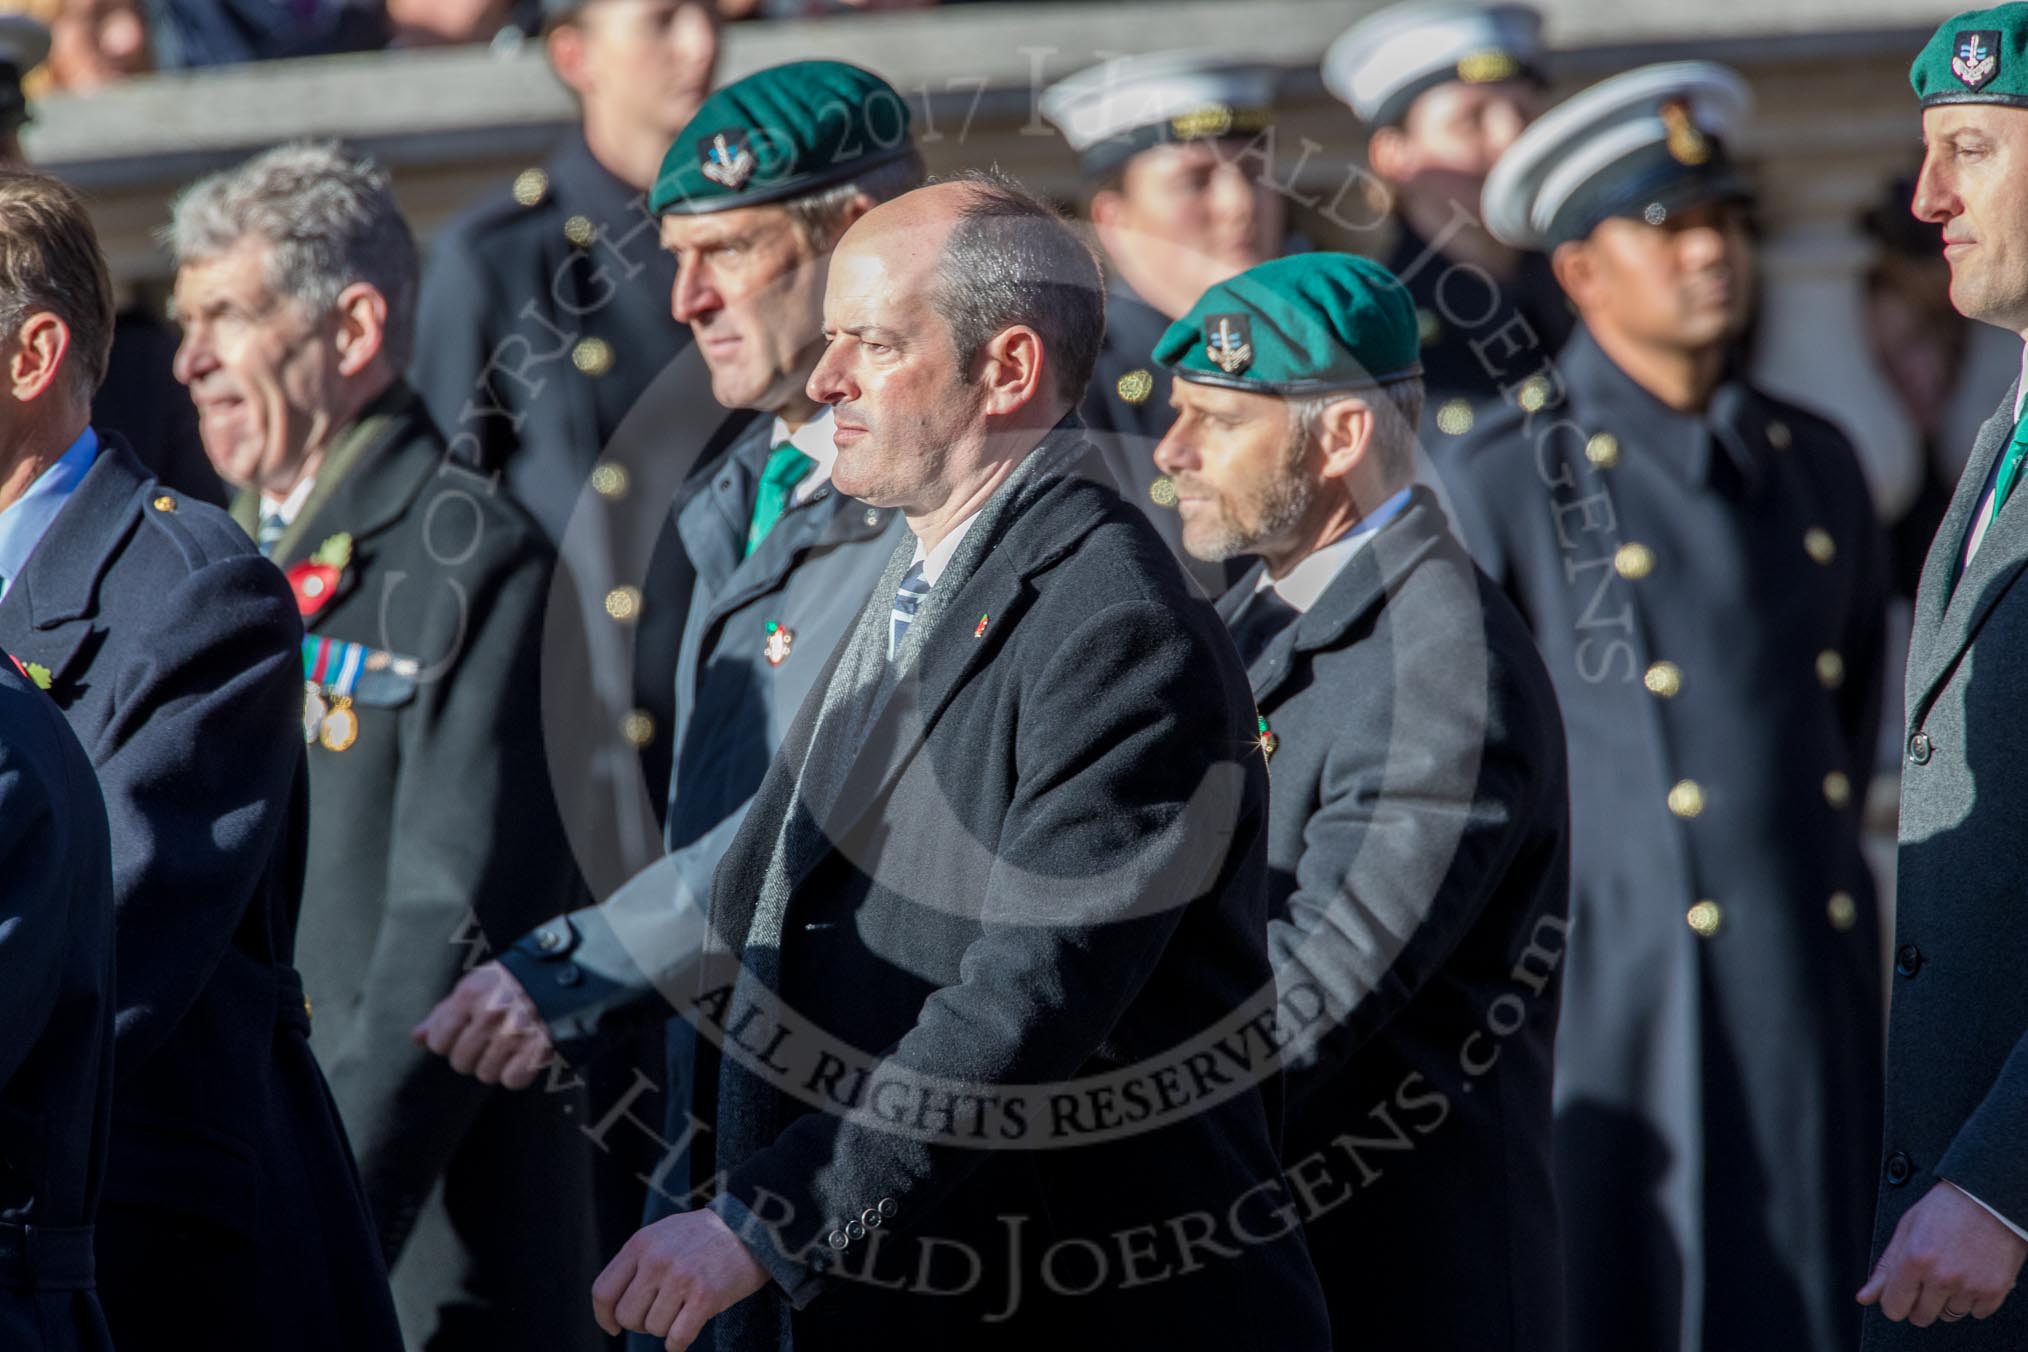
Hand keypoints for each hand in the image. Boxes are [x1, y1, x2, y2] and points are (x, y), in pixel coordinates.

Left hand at [409, 960, 556, 1088]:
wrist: (571, 971)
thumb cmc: (518, 977)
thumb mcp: (479, 982)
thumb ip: (446, 1011)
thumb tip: (418, 1038)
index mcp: (470, 994)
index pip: (439, 1042)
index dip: (451, 1041)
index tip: (467, 1033)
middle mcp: (489, 1014)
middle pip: (461, 1062)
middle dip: (474, 1054)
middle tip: (493, 1038)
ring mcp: (515, 1033)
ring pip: (486, 1073)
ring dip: (497, 1064)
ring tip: (511, 1045)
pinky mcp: (539, 1049)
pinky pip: (513, 1080)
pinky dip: (519, 1072)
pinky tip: (525, 1054)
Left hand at [593, 1207, 770, 1349]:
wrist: (752, 1227)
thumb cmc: (705, 1236)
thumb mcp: (664, 1234)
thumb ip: (637, 1262)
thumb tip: (612, 1307)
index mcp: (641, 1243)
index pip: (603, 1291)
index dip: (604, 1316)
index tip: (613, 1326)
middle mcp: (657, 1260)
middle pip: (627, 1316)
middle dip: (640, 1323)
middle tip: (660, 1313)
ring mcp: (681, 1278)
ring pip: (653, 1329)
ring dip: (666, 1328)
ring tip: (683, 1309)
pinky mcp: (705, 1297)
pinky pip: (677, 1339)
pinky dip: (678, 1344)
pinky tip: (687, 1331)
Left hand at [1858, 1181, 2027, 1323]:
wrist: (1988, 1200)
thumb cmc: (1946, 1209)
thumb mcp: (1906, 1230)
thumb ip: (1885, 1267)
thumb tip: (1865, 1297)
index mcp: (1914, 1260)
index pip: (1894, 1308)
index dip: (1894, 1303)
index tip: (1899, 1296)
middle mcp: (1942, 1276)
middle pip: (1921, 1317)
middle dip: (1920, 1303)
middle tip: (1927, 1279)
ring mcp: (1970, 1285)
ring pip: (1949, 1315)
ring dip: (1948, 1300)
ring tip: (1952, 1271)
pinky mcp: (1994, 1290)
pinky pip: (1977, 1313)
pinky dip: (1973, 1300)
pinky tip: (1971, 1276)